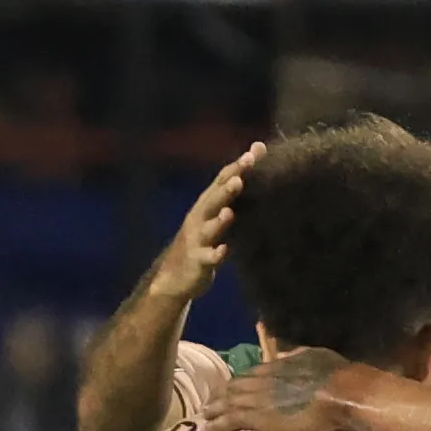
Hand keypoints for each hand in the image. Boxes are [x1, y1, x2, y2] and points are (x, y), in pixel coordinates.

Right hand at [155, 143, 262, 302]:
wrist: (173, 277)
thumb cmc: (203, 239)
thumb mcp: (216, 213)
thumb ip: (232, 189)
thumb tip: (256, 153)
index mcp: (206, 204)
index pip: (222, 180)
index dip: (237, 167)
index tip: (255, 153)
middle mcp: (199, 218)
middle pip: (214, 200)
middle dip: (226, 188)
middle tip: (241, 176)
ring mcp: (197, 240)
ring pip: (209, 228)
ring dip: (218, 220)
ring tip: (229, 212)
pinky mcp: (198, 262)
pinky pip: (208, 258)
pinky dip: (216, 254)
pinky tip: (225, 250)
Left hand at [204, 347, 353, 430]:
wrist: (338, 392)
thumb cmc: (334, 374)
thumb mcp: (314, 354)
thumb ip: (298, 354)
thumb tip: (290, 353)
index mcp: (275, 365)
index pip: (248, 374)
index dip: (237, 383)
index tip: (230, 389)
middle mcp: (261, 379)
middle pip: (232, 387)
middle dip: (219, 396)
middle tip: (209, 404)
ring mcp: (257, 397)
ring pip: (226, 403)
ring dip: (212, 411)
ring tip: (202, 418)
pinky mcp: (257, 417)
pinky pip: (229, 420)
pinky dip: (215, 426)